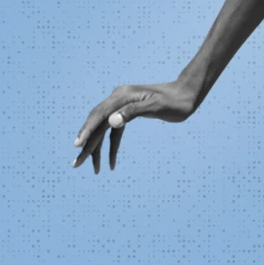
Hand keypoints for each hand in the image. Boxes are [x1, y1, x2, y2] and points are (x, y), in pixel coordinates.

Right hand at [72, 79, 198, 173]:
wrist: (187, 94)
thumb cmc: (175, 101)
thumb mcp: (156, 106)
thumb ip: (133, 111)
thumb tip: (111, 121)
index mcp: (122, 95)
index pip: (99, 115)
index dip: (87, 131)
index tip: (77, 146)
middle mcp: (118, 99)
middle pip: (97, 124)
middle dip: (87, 145)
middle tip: (76, 165)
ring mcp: (122, 106)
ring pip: (103, 129)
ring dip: (97, 149)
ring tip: (93, 169)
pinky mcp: (128, 113)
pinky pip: (114, 132)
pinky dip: (112, 147)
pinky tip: (111, 163)